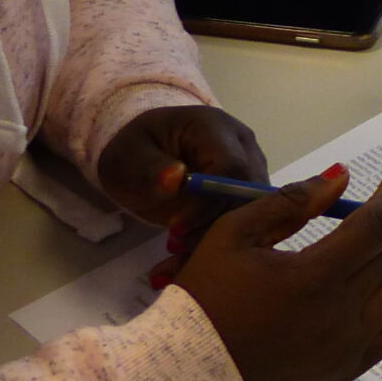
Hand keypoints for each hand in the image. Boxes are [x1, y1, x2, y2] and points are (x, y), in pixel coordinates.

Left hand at [96, 104, 268, 260]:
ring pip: (251, 208)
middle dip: (216, 224)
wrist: (144, 151)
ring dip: (220, 236)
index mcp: (214, 127)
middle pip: (249, 191)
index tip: (177, 228)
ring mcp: (250, 165)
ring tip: (181, 251)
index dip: (209, 202)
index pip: (231, 167)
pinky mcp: (247, 188)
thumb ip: (150, 169)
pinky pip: (245, 217)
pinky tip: (191, 253)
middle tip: (179, 244)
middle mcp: (242, 143)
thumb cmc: (135, 150)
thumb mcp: (129, 157)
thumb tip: (176, 179)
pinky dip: (220, 240)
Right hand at [174, 167, 381, 380]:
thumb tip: (341, 178)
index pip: (376, 227)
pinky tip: (364, 298)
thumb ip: (291, 202)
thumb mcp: (235, 233)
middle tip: (369, 215)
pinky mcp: (344, 373)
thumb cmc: (207, 295)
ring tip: (360, 257)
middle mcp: (340, 315)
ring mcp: (346, 349)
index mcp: (314, 276)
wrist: (187, 370)